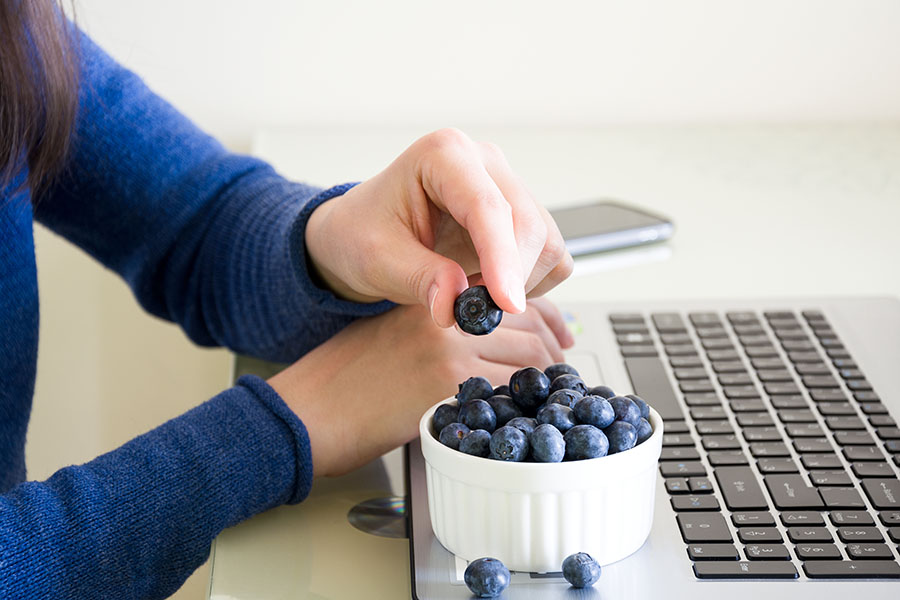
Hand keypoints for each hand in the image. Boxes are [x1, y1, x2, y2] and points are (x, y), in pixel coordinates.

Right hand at [268, 298, 573, 477]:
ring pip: (529, 357)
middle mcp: (446, 316)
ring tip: (544, 390)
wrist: (316, 409)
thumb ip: (452, 326)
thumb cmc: (353, 376)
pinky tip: (522, 407)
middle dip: (552, 347)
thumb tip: (508, 338)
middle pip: (529, 323)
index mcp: (436, 296)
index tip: (557, 332)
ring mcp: (450, 347)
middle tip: (559, 363)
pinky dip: (525, 399)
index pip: (512, 296)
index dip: (546, 315)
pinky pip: (511, 388)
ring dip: (545, 377)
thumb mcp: (402, 332)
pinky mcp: (449, 384)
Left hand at [304, 128, 573, 327]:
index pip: (487, 207)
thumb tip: (457, 305)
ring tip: (472, 295)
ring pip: (547, 242)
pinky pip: (552, 254)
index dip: (502, 259)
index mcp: (443, 155)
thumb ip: (420, 279)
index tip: (506, 304)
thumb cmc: (364, 235)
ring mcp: (508, 186)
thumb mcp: (378, 260)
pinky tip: (491, 286)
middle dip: (511, 277)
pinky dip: (533, 282)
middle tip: (474, 313)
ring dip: (521, 282)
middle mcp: (484, 162)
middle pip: (528, 224)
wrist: (365, 232)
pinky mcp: (523, 212)